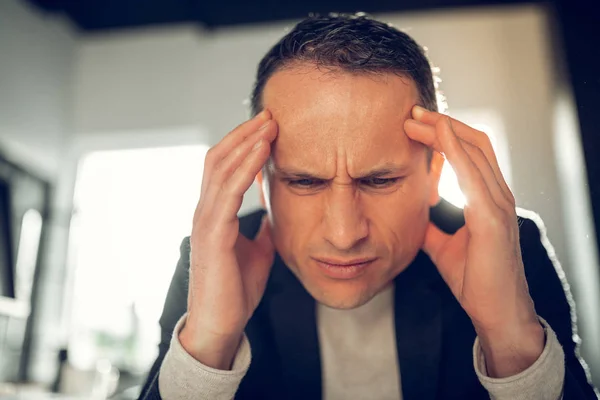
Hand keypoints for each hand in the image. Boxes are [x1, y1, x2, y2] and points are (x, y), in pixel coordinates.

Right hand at [180, 110, 277, 369]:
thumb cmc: (236, 289)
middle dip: (244, 133)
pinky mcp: (213, 233)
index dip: (243, 143)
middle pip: (219, 158)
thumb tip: (272, 214)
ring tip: (269, 124)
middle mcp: (206, 210)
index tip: (268, 127)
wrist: (221, 324)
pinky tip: (262, 152)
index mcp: (215, 213)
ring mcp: (206, 220)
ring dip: (246, 142)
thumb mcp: (257, 252)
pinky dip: (245, 167)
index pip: (223, 166)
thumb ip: (261, 230)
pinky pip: (228, 191)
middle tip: (270, 114)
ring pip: (221, 168)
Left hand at [405, 106, 543, 376]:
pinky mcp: (492, 218)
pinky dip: (455, 151)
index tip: (414, 125)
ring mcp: (498, 204)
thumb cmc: (475, 278)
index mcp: (488, 198)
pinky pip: (473, 174)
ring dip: (444, 130)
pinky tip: (437, 137)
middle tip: (410, 114)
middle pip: (473, 142)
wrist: (495, 312)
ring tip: (415, 119)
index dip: (444, 134)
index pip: (469, 152)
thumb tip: (412, 210)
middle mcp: (498, 195)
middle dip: (441, 124)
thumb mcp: (443, 244)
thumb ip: (431, 223)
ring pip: (475, 150)